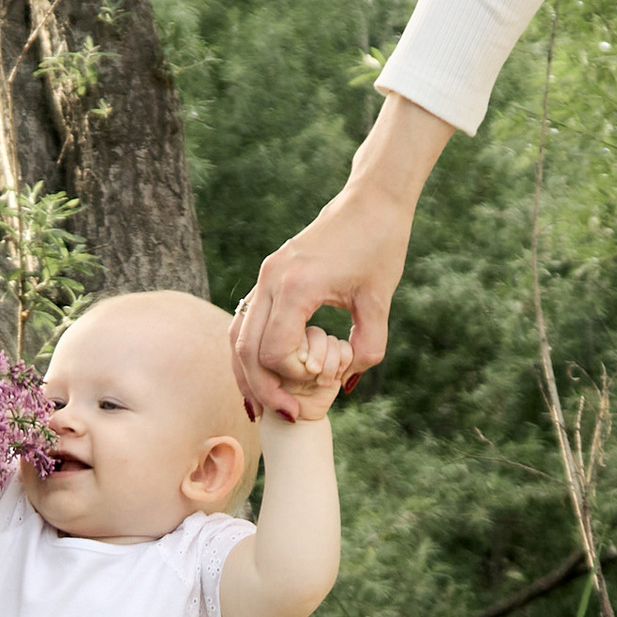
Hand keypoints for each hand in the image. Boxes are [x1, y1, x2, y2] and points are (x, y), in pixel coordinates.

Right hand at [233, 196, 407, 418]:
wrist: (371, 200)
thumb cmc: (380, 245)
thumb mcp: (380, 300)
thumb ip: (367, 347)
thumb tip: (345, 383)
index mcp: (297, 286)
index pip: (274, 351)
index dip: (294, 377)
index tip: (321, 379)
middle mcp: (271, 279)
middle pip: (245, 349)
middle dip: (262, 388)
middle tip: (287, 415)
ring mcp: (265, 275)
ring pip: (237, 335)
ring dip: (247, 373)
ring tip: (265, 404)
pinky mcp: (269, 275)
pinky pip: (246, 320)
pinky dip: (249, 350)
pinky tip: (263, 375)